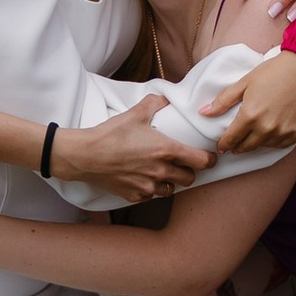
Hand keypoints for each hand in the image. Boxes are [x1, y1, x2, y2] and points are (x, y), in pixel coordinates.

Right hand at [52, 94, 213, 204]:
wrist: (85, 156)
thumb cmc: (110, 134)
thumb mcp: (134, 113)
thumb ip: (154, 104)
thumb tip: (164, 99)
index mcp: (166, 150)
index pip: (201, 162)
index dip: (209, 160)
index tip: (209, 158)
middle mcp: (161, 171)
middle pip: (189, 179)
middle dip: (189, 171)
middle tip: (183, 163)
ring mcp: (148, 187)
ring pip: (171, 190)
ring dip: (170, 182)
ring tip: (162, 172)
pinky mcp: (135, 196)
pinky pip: (151, 197)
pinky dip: (151, 190)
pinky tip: (143, 179)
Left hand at [199, 53, 295, 154]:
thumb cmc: (275, 71)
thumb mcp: (245, 82)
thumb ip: (223, 100)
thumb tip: (203, 113)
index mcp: (250, 115)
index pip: (231, 139)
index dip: (224, 144)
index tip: (221, 146)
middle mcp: (267, 128)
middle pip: (246, 147)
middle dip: (237, 147)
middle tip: (234, 145)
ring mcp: (284, 132)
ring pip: (264, 147)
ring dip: (256, 143)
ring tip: (253, 136)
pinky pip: (281, 144)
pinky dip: (274, 141)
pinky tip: (270, 134)